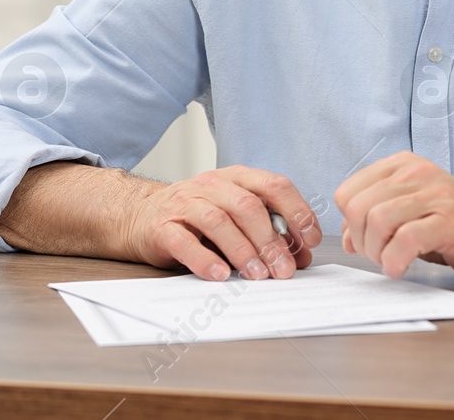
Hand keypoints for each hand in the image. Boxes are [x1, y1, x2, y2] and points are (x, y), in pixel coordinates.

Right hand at [122, 166, 320, 281]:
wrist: (142, 215)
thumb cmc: (198, 218)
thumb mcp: (236, 217)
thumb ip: (267, 232)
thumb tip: (300, 257)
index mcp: (238, 178)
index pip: (275, 186)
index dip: (297, 211)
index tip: (310, 240)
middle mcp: (213, 185)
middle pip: (248, 207)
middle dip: (270, 240)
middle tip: (283, 270)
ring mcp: (186, 203)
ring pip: (219, 222)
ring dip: (243, 251)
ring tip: (257, 275)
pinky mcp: (162, 226)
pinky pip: (185, 241)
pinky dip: (205, 259)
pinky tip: (220, 275)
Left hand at [335, 152, 453, 280]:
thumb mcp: (413, 212)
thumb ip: (378, 218)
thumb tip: (348, 236)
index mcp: (404, 166)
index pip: (348, 192)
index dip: (349, 224)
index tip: (367, 241)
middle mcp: (418, 174)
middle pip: (358, 208)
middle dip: (361, 241)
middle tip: (380, 256)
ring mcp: (437, 196)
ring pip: (378, 221)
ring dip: (377, 253)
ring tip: (392, 262)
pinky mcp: (452, 222)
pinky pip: (405, 240)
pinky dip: (394, 261)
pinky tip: (401, 268)